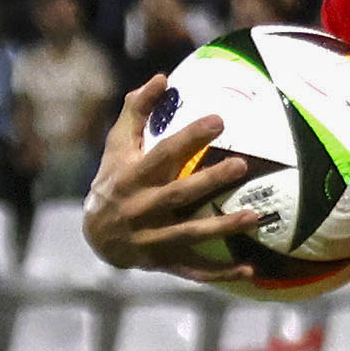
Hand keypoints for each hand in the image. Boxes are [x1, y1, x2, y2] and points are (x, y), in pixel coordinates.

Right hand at [78, 78, 257, 282]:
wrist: (95, 234)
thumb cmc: (113, 180)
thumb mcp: (118, 146)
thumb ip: (137, 111)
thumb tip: (161, 77)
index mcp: (132, 178)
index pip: (163, 154)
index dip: (189, 137)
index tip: (219, 120)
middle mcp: (142, 209)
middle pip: (178, 195)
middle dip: (209, 181)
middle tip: (242, 164)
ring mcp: (153, 239)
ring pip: (190, 233)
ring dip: (222, 227)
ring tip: (254, 216)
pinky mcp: (164, 262)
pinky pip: (194, 270)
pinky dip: (221, 273)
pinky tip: (249, 269)